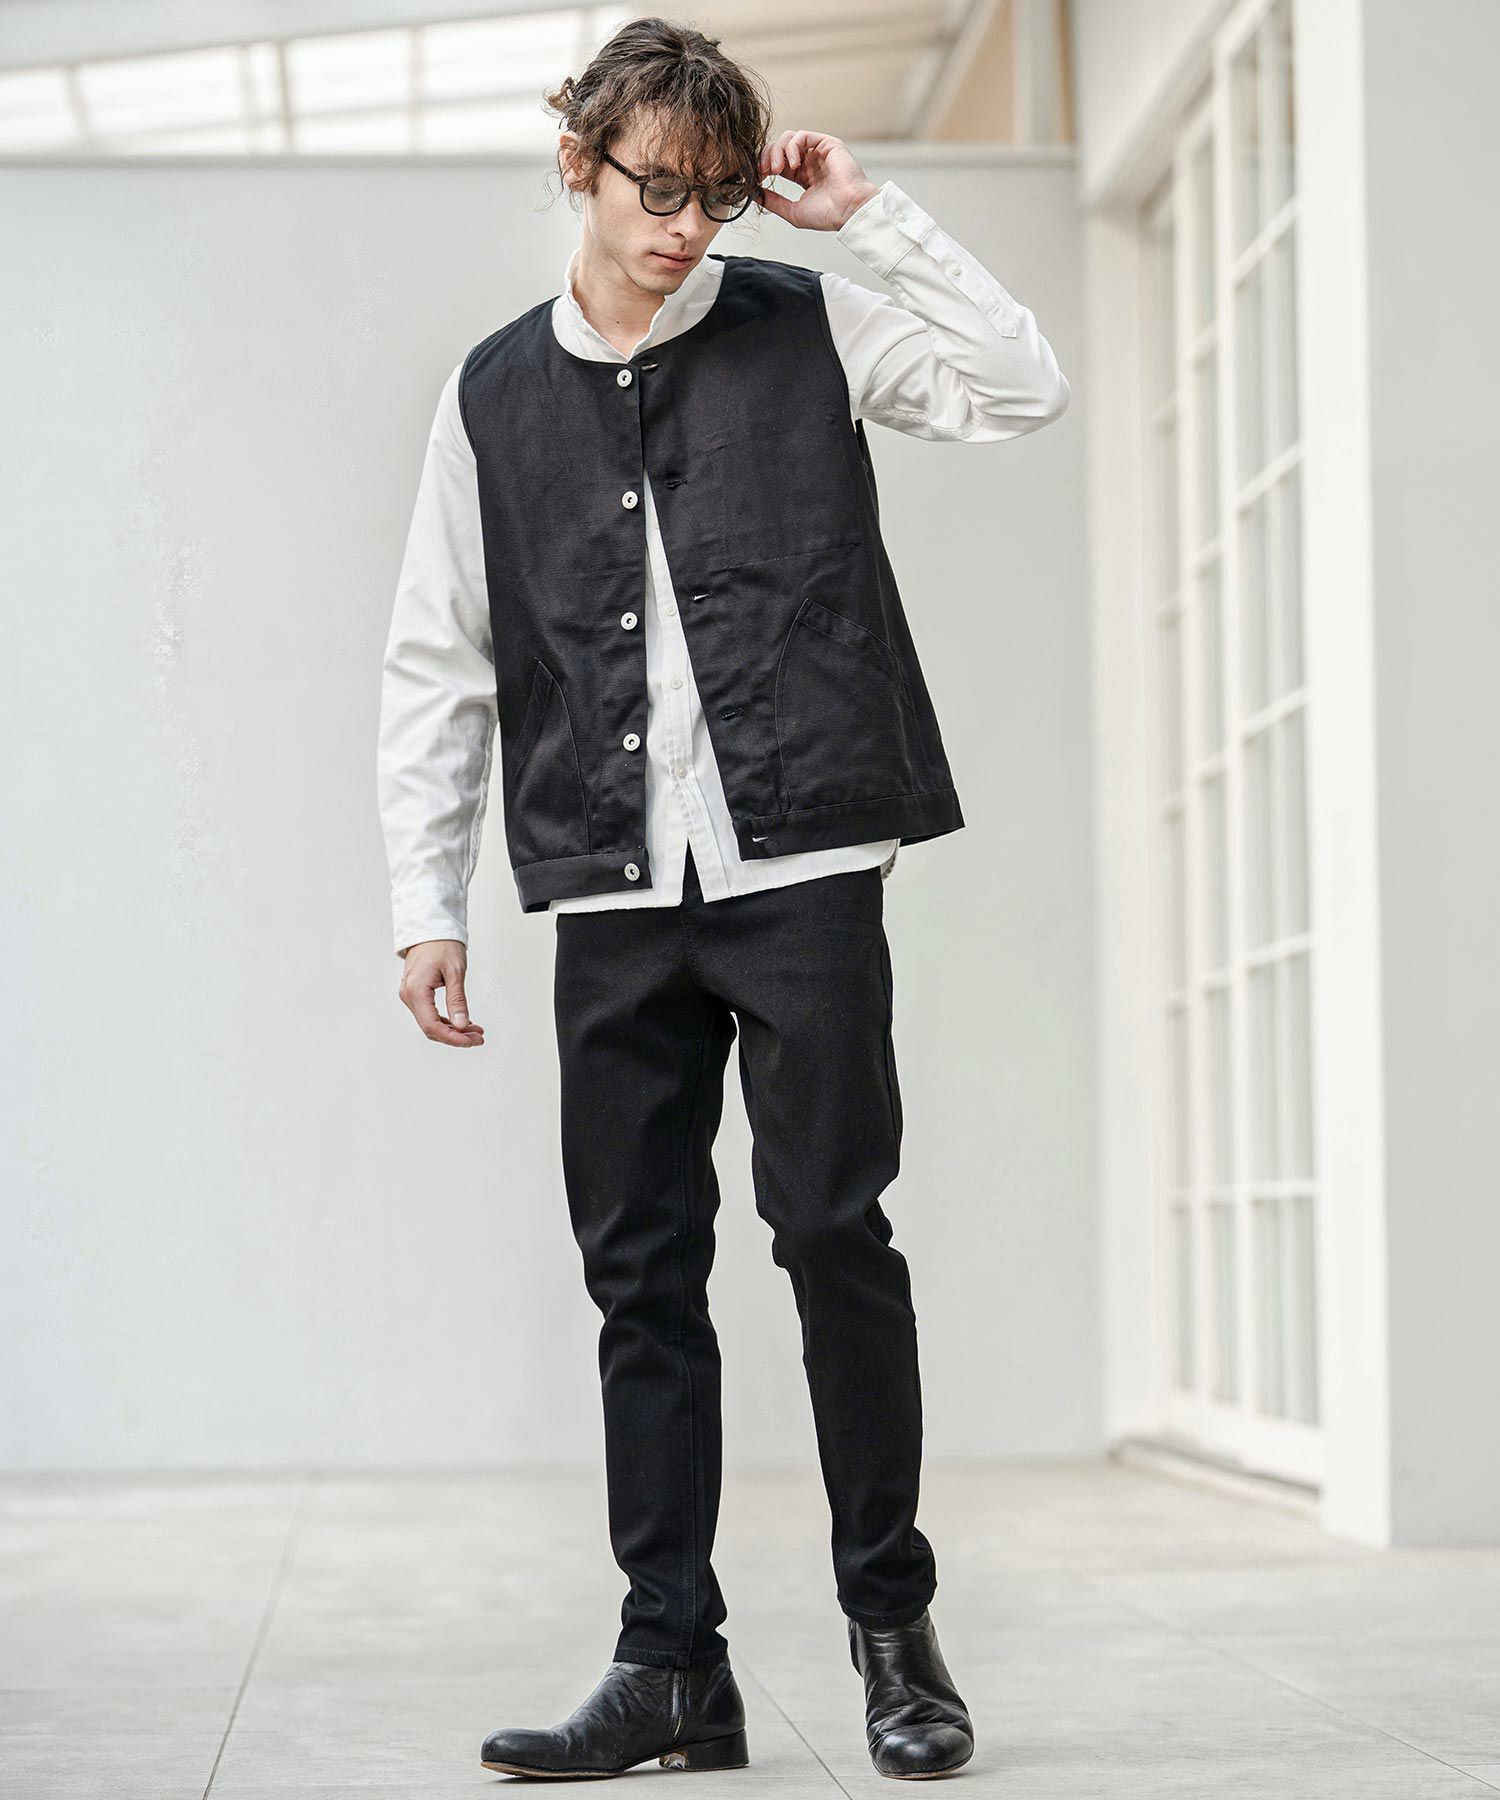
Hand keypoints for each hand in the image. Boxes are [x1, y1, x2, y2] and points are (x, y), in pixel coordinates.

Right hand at [399, 939, 484, 1047]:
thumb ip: (457, 1000)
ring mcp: (410, 995)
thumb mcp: (455, 972)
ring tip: (474, 1031)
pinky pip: (429, 1014)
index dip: (453, 1038)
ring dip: (452, 1030)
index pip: (432, 1026)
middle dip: (455, 1036)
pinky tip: (462, 1023)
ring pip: (430, 1023)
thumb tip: (462, 1024)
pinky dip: (446, 1021)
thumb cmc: (441, 943)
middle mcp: (409, 995)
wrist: (430, 929)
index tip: (471, 1040)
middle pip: (430, 1028)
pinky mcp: (416, 993)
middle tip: (477, 1037)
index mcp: (416, 990)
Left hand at [755, 131, 879, 231]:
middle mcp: (809, 161)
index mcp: (802, 175)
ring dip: (777, 151)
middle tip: (763, 172)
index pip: (777, 162)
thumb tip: (755, 195)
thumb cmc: (828, 215)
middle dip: (766, 157)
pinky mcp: (826, 143)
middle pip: (779, 148)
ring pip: (788, 138)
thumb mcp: (793, 211)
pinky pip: (801, 136)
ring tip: (777, 169)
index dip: (763, 166)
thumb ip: (774, 202)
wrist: (849, 211)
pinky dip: (792, 147)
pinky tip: (793, 164)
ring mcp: (818, 151)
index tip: (756, 177)